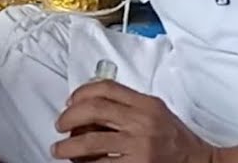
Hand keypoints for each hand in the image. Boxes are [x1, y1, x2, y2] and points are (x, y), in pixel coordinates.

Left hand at [52, 80, 227, 162]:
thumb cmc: (177, 140)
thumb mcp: (157, 112)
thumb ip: (129, 105)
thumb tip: (90, 106)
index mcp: (147, 104)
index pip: (106, 87)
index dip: (81, 92)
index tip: (70, 102)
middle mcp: (143, 121)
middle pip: (94, 109)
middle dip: (69, 117)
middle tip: (60, 125)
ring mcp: (140, 146)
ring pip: (91, 141)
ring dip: (68, 146)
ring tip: (60, 149)